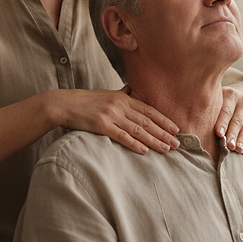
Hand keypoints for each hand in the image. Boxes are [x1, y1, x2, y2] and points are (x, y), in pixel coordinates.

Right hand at [56, 87, 180, 153]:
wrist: (64, 104)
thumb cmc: (85, 102)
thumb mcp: (106, 94)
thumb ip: (120, 94)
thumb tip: (131, 90)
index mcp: (123, 98)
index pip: (148, 110)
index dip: (164, 120)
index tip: (176, 129)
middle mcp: (120, 105)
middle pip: (147, 121)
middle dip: (164, 133)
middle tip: (177, 143)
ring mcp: (111, 115)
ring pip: (138, 130)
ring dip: (154, 140)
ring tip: (167, 149)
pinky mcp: (101, 125)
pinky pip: (121, 136)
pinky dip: (134, 143)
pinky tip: (144, 150)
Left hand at [216, 85, 242, 152]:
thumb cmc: (228, 100)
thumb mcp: (221, 97)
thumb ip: (212, 106)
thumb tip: (195, 121)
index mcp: (231, 96)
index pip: (226, 111)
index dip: (222, 123)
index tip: (219, 134)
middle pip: (237, 121)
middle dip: (232, 134)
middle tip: (228, 145)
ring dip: (242, 139)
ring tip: (238, 149)